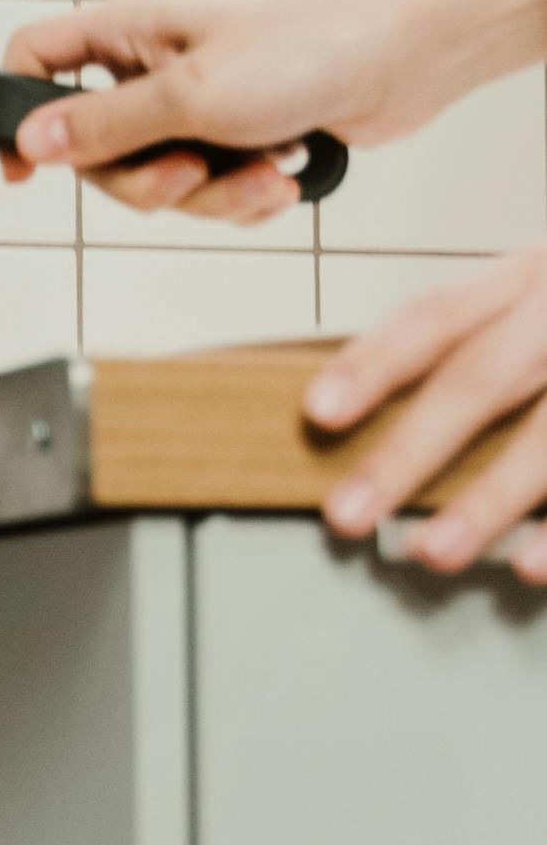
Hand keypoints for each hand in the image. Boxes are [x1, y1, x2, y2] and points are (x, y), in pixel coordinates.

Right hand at [0, 0, 429, 225]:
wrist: (405, 58)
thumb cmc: (309, 45)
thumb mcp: (190, 95)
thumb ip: (103, 125)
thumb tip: (33, 141)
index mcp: (131, 31)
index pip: (36, 58)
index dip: (17, 113)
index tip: (24, 170)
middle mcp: (157, 65)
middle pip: (99, 148)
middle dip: (147, 181)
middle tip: (187, 173)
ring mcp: (199, 103)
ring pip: (160, 180)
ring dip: (210, 194)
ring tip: (258, 175)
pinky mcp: (239, 135)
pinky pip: (210, 191)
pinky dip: (244, 196)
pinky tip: (281, 176)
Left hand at [306, 250, 546, 580]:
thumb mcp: (537, 302)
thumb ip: (479, 345)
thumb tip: (353, 415)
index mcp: (530, 278)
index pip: (439, 315)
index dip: (375, 361)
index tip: (318, 412)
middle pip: (485, 375)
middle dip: (411, 448)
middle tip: (349, 512)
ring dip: (492, 497)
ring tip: (433, 553)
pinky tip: (531, 566)